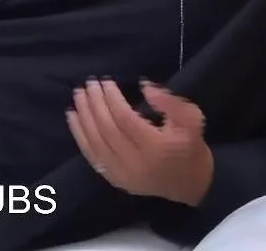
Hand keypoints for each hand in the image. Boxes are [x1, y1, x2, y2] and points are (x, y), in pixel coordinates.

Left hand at [66, 79, 212, 205]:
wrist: (189, 184)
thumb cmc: (190, 148)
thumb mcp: (192, 120)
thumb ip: (171, 102)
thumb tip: (144, 86)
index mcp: (156, 147)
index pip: (125, 119)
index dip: (112, 99)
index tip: (105, 82)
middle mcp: (135, 163)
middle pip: (107, 129)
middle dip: (95, 104)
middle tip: (89, 83)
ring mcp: (122, 174)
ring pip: (95, 142)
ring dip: (84, 116)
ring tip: (78, 95)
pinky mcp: (114, 179)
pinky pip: (91, 155)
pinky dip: (79, 135)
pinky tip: (73, 117)